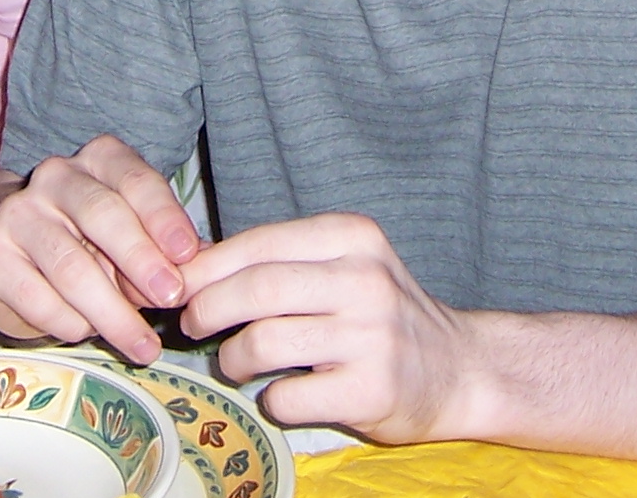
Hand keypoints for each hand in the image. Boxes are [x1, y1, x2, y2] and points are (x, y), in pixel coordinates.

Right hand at [0, 137, 203, 363]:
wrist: (15, 261)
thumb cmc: (91, 246)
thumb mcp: (132, 241)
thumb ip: (159, 253)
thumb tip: (193, 273)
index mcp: (99, 160)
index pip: (135, 179)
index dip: (163, 217)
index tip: (188, 255)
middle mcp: (54, 176)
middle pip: (102, 214)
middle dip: (141, 260)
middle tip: (169, 299)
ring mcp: (16, 213)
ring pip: (72, 265)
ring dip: (112, 312)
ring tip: (141, 344)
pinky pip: (37, 297)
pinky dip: (69, 323)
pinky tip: (85, 332)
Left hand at [178, 213, 476, 442]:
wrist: (458, 369)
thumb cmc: (382, 315)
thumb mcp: (345, 265)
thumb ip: (281, 260)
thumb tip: (194, 262)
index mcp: (352, 237)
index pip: (259, 244)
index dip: (206, 268)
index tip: (179, 286)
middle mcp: (363, 280)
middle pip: (255, 289)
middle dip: (207, 309)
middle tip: (192, 325)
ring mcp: (369, 336)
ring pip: (263, 342)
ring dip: (231, 358)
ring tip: (234, 363)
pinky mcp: (369, 390)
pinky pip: (287, 397)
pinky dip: (269, 399)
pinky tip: (280, 394)